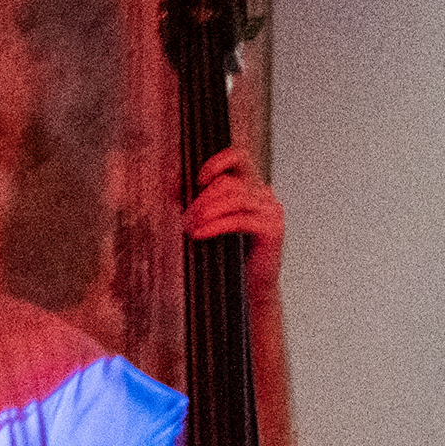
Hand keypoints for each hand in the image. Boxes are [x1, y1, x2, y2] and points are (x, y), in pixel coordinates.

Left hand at [184, 147, 283, 301]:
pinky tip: (200, 234)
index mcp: (254, 188)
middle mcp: (266, 196)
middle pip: (230, 183)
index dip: (218, 161)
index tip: (199, 179)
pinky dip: (215, 225)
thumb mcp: (214, 222)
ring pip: (235, 198)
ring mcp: (271, 212)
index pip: (240, 158)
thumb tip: (172, 185)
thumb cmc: (232, 255)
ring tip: (190, 227)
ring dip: (206, 212)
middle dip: (202, 199)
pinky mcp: (271, 230)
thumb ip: (199, 201)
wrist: (253, 287)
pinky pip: (239, 220)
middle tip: (186, 217)